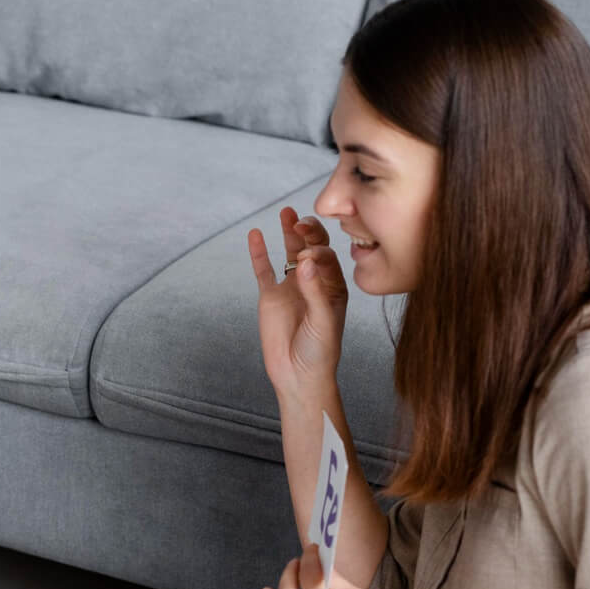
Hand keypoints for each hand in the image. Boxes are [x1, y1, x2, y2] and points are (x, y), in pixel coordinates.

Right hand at [248, 207, 349, 400]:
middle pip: (312, 246)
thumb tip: (303, 260)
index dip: (317, 250)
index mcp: (334, 286)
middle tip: (299, 221)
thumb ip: (314, 291)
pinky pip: (264, 269)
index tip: (307, 257)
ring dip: (288, 231)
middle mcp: (313, 282)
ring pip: (289, 252)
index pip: (327, 256)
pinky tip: (255, 234)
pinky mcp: (270, 296)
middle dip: (308, 231)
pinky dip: (259, 252)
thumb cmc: (320, 351)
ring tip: (285, 212)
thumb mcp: (323, 321)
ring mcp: (291, 287)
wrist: (299, 376)